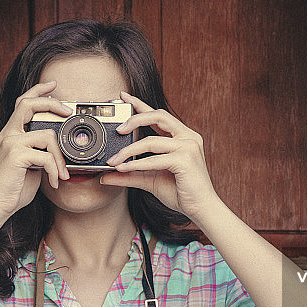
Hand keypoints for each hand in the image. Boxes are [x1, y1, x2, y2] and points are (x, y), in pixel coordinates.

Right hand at [0, 81, 71, 220]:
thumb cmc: (14, 186)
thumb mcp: (30, 164)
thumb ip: (40, 151)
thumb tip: (60, 147)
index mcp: (10, 133)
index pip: (22, 103)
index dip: (38, 90)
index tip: (53, 85)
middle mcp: (8, 134)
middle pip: (28, 104)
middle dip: (52, 103)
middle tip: (68, 112)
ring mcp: (10, 143)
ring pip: (47, 135)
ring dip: (60, 156)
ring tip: (61, 172)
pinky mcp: (15, 155)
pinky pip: (45, 156)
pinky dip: (54, 170)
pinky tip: (54, 181)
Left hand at [100, 91, 219, 221]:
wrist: (201, 209)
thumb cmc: (180, 192)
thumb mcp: (149, 180)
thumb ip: (129, 174)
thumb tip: (106, 176)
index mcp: (182, 136)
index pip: (158, 115)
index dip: (140, 104)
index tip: (123, 96)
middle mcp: (187, 137)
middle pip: (158, 116)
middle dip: (135, 119)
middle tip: (118, 129)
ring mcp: (188, 147)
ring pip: (152, 141)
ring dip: (129, 150)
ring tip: (113, 159)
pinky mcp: (186, 160)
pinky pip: (155, 159)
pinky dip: (136, 163)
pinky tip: (123, 168)